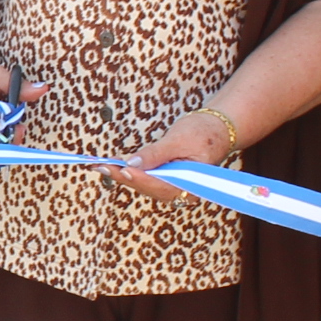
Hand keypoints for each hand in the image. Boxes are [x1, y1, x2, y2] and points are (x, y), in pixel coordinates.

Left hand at [113, 109, 237, 203]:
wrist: (218, 129)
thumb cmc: (203, 133)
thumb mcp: (178, 140)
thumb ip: (156, 154)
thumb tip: (133, 163)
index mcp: (192, 185)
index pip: (160, 184)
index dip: (139, 178)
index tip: (120, 170)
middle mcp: (183, 192)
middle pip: (150, 187)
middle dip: (125, 177)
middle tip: (102, 167)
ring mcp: (176, 188)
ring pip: (146, 185)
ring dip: (125, 175)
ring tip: (103, 166)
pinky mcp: (169, 181)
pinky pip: (148, 179)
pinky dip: (133, 172)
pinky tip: (117, 167)